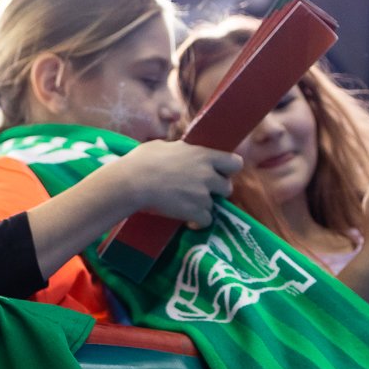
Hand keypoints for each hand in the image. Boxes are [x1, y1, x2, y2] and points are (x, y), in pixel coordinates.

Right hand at [105, 141, 242, 227]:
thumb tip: (180, 150)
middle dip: (216, 191)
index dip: (228, 169)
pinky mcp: (195, 211)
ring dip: (203, 206)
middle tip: (200, 191)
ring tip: (188, 206)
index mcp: (203, 155)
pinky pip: (206, 220)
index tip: (217, 172)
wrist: (133, 182)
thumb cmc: (143, 160)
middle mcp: (207, 174)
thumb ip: (181, 150)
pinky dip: (197, 222)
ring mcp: (202, 194)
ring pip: (214, 205)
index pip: (235, 162)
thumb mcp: (165, 146)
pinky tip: (188, 220)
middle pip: (227, 187)